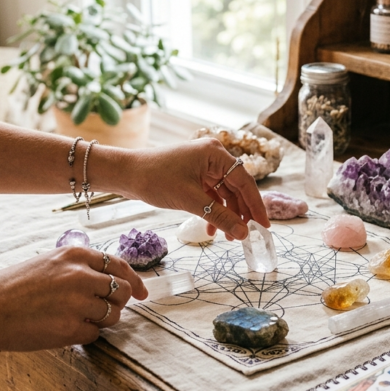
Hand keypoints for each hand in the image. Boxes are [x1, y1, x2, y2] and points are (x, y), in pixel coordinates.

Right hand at [0, 246, 147, 354]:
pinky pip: (94, 334)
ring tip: (74, 319)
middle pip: (122, 291)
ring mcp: (79, 303)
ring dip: (101, 320)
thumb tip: (109, 280)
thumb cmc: (11, 289)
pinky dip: (84, 335)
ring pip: (112, 315)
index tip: (142, 293)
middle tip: (102, 309)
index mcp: (75, 255)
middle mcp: (81, 276)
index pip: (119, 265)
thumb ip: (78, 268)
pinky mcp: (72, 329)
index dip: (134, 280)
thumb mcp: (47, 263)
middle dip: (118, 303)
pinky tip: (61, 329)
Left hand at [126, 138, 269, 239]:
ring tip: (228, 237)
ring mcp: (203, 166)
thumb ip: (220, 217)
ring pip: (225, 194)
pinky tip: (211, 229)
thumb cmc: (154, 179)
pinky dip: (213, 211)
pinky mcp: (194, 175)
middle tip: (246, 235)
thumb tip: (243, 233)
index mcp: (215, 153)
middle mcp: (213, 156)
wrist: (125, 174)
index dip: (256, 205)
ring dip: (227, 215)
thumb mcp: (190, 201)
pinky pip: (212, 195)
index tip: (264, 225)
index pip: (245, 181)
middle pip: (237, 188)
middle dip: (241, 212)